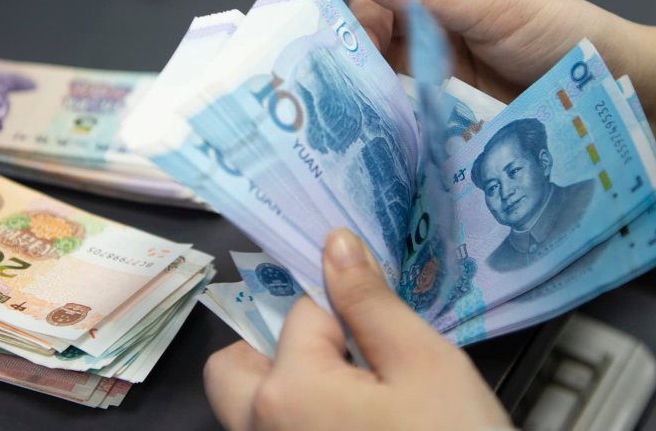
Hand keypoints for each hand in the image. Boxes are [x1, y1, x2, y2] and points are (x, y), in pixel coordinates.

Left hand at [203, 229, 511, 430]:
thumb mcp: (423, 364)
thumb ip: (369, 302)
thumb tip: (336, 243)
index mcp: (286, 391)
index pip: (299, 313)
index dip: (341, 308)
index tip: (376, 326)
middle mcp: (257, 430)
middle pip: (232, 366)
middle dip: (273, 345)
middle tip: (333, 353)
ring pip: (243, 406)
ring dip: (278, 384)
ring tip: (344, 390)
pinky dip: (293, 418)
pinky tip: (348, 424)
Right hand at [351, 0, 655, 191]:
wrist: (604, 92)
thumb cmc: (557, 32)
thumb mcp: (491, 2)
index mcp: (434, 1)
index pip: (373, 9)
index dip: (358, 31)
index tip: (357, 61)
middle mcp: (428, 42)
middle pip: (371, 56)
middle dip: (356, 75)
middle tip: (348, 103)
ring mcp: (436, 87)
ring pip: (385, 95)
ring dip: (373, 109)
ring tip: (358, 131)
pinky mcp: (446, 124)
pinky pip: (410, 127)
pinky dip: (397, 134)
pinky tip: (386, 146)